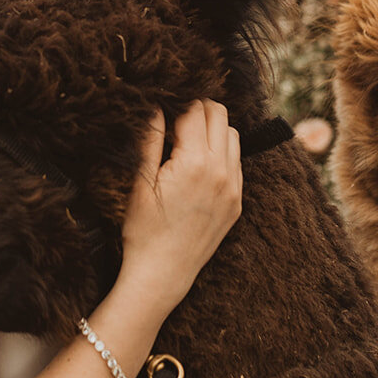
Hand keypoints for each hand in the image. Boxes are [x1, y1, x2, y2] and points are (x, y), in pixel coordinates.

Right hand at [119, 101, 242, 307]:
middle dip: (196, 109)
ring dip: (212, 129)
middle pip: (219, 114)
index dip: (175, 103)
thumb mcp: (139, 181)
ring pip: (232, 134)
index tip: (161, 108)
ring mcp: (233, 188)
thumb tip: (154, 104)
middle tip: (173, 121)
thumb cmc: (143, 229)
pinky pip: (236, 161)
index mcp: (195, 163)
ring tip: (186, 142)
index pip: (194, 109)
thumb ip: (150, 138)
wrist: (162, 274)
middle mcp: (222, 171)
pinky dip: (221, 152)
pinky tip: (198, 164)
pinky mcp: (237, 201)